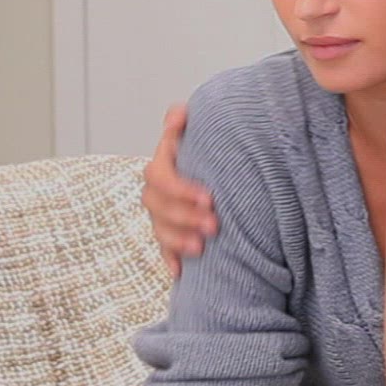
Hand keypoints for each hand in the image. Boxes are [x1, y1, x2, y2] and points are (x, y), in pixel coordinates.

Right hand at [142, 103, 216, 277]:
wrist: (228, 168)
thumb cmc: (218, 146)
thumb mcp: (207, 129)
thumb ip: (186, 121)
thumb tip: (178, 115)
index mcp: (166, 161)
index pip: (159, 175)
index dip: (179, 188)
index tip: (209, 198)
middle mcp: (160, 188)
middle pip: (157, 205)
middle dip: (184, 216)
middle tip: (214, 225)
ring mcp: (163, 212)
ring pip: (158, 228)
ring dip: (178, 239)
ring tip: (202, 247)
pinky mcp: (171, 233)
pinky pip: (163, 249)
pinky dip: (170, 259)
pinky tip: (180, 270)